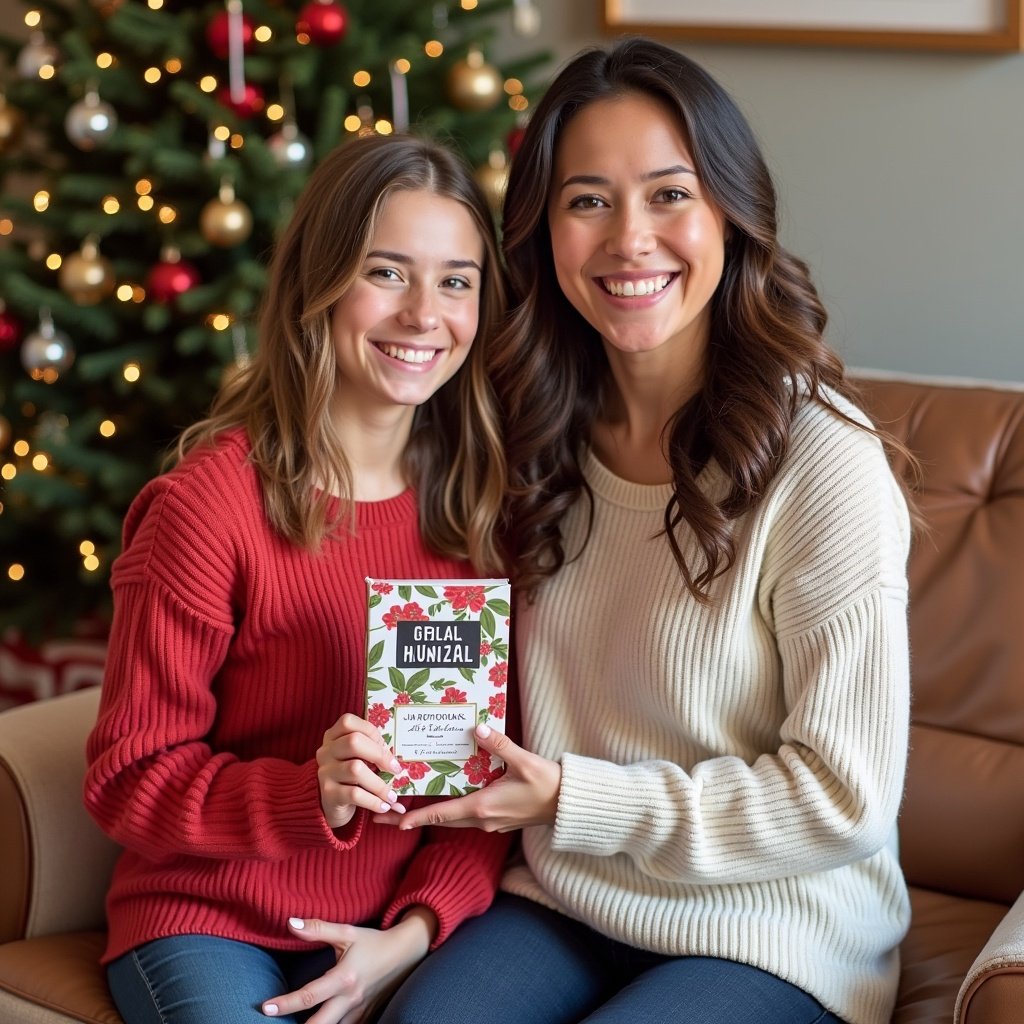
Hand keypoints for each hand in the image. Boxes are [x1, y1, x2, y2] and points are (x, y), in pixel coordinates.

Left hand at [262, 910, 435, 1023]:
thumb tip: (290, 923)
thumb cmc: (373, 942)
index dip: (285, 1004)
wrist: (405, 953)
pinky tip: (319, 1023)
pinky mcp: (365, 1017)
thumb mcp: (347, 932)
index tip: (266, 1008)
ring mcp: (359, 1012)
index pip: (309, 996)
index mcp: (344, 978)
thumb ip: (318, 929)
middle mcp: (351, 999)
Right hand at [318, 713, 405, 828]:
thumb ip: (374, 751)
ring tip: (392, 796)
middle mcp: (326, 751)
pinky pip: (354, 794)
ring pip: (355, 769)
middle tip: (396, 769)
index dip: (372, 733)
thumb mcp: (360, 759)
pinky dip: (373, 801)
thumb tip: (399, 761)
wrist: (333, 805)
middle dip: (380, 755)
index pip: (349, 722)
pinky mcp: (328, 793)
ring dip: (379, 784)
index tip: (388, 748)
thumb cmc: (352, 776)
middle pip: (353, 741)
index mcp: (333, 737)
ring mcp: (325, 772)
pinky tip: (383, 806)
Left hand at [374, 725, 560, 832]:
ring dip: (430, 816)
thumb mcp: (524, 761)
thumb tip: (477, 729)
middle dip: (412, 818)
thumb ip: (499, 745)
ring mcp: (490, 822)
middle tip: (384, 815)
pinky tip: (446, 800)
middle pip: (440, 820)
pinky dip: (450, 811)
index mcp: (483, 806)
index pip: (442, 814)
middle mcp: (483, 818)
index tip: (393, 820)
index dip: (416, 817)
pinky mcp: (498, 819)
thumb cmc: (547, 785)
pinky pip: (467, 816)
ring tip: (407, 809)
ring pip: (453, 819)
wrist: (568, 805)